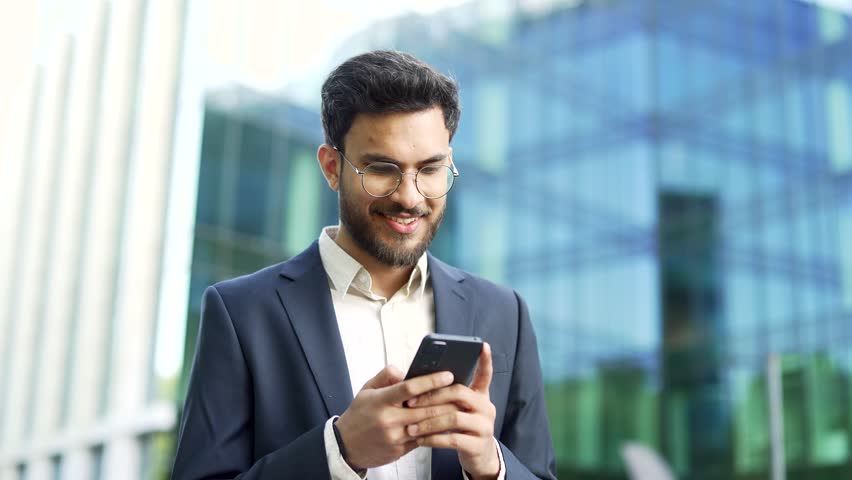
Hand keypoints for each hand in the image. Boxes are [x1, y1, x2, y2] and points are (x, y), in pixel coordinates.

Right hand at [335, 365, 459, 470]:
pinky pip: (423, 439)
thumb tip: (405, 371)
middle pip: (425, 408)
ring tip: (460, 407)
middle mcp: (388, 419)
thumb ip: (386, 376)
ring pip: (428, 425)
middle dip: (447, 399)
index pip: (409, 388)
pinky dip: (436, 431)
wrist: (345, 446)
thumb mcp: (366, 390)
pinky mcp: (400, 450)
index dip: (431, 380)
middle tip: (462, 391)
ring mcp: (395, 436)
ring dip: (446, 417)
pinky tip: (447, 424)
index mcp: (380, 400)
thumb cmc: (358, 415)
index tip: (448, 375)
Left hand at [405, 343, 499, 478]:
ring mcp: (484, 427)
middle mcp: (486, 408)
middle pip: (459, 393)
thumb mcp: (460, 409)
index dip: (485, 360)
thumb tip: (423, 379)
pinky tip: (420, 440)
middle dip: (432, 396)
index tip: (482, 345)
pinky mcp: (477, 446)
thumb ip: (449, 395)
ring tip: (410, 427)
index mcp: (480, 396)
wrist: (479, 458)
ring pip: (454, 418)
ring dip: (428, 421)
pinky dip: (433, 439)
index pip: (485, 375)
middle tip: (409, 402)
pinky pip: (453, 439)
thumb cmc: (462, 429)